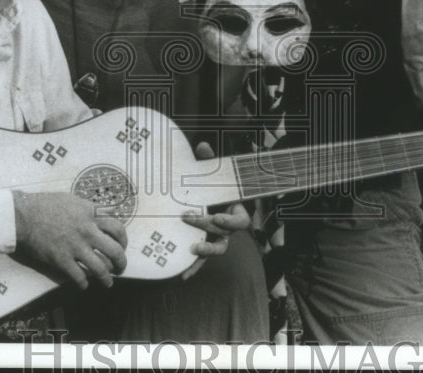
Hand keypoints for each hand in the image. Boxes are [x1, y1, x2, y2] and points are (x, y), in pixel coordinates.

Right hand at [12, 190, 127, 289]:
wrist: (23, 215)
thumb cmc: (46, 204)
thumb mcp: (74, 200)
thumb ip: (90, 209)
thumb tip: (102, 215)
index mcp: (92, 214)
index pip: (118, 229)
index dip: (124, 240)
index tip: (122, 246)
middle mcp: (88, 231)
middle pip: (115, 251)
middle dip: (121, 263)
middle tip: (120, 268)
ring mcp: (76, 247)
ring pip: (100, 268)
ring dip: (106, 278)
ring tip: (108, 282)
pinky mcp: (62, 260)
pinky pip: (79, 277)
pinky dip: (84, 283)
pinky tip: (84, 284)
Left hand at [179, 142, 250, 280]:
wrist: (204, 199)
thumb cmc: (209, 187)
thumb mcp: (209, 174)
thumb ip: (208, 162)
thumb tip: (202, 146)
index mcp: (234, 209)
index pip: (240, 220)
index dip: (230, 220)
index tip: (216, 216)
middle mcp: (228, 227)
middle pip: (224, 232)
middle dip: (206, 226)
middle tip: (187, 217)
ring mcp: (217, 238)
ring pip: (218, 249)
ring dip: (206, 251)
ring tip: (193, 249)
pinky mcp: (204, 246)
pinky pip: (201, 261)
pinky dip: (194, 268)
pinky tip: (182, 276)